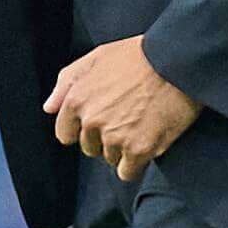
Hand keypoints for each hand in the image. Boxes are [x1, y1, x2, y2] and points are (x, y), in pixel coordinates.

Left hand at [46, 36, 197, 180]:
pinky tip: (148, 144)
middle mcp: (92, 121)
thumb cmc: (139, 56)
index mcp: (77, 99)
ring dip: (124, 149)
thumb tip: (49, 108)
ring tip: (142, 125)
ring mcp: (115, 137)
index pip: (66, 134)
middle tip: (128, 118)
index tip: (101, 122)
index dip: (83, 129)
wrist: (179, 62)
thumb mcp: (97, 57)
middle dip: (105, 138)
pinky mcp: (139, 150)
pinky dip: (136, 164)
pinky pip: (128, 172)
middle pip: (90, 148)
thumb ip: (67, 82)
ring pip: (111, 159)